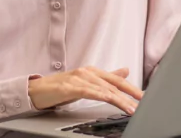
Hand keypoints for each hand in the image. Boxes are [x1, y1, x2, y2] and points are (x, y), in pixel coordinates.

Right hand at [28, 67, 142, 114]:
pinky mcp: (69, 87)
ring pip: (103, 89)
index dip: (131, 88)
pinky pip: (88, 91)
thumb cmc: (60, 88)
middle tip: (142, 102)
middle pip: (113, 84)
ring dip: (119, 99)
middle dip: (129, 94)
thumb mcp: (86, 83)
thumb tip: (125, 71)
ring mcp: (78, 78)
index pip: (116, 80)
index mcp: (93, 72)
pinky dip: (101, 95)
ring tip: (130, 107)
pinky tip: (109, 100)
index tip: (144, 96)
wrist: (36, 91)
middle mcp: (87, 73)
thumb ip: (106, 78)